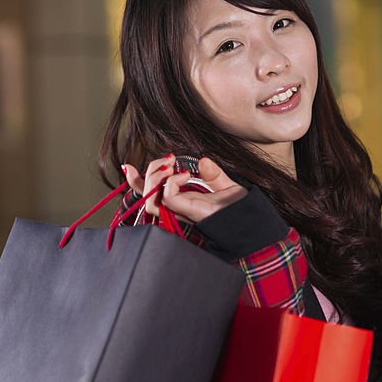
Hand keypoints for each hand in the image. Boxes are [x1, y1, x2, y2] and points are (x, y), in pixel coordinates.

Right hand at [122, 155, 246, 222]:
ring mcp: (182, 211)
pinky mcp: (188, 211)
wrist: (252, 221)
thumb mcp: (225, 185)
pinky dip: (171, 183)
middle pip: (146, 195)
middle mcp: (178, 208)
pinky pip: (167, 198)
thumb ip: (213, 174)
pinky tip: (184, 175)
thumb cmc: (240, 209)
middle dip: (149, 172)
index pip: (151, 193)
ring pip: (150, 199)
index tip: (128, 166)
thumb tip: (202, 160)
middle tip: (169, 160)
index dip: (136, 182)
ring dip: (155, 177)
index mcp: (182, 201)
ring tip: (171, 166)